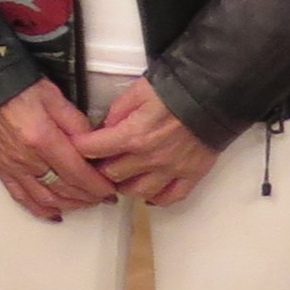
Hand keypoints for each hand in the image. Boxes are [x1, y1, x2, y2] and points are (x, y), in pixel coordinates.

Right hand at [0, 79, 115, 221]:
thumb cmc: (19, 88)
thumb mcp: (54, 97)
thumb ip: (76, 123)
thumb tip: (92, 146)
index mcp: (42, 138)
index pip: (76, 172)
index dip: (96, 185)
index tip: (110, 190)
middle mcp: (26, 158)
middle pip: (63, 188)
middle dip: (87, 196)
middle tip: (102, 196)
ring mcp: (11, 167)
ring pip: (45, 198)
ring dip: (69, 205)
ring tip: (84, 202)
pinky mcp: (0, 170)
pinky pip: (22, 197)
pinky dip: (40, 209)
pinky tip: (55, 213)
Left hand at [73, 79, 220, 206]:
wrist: (214, 96)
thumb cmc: (174, 90)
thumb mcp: (138, 91)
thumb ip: (117, 112)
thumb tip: (104, 129)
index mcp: (133, 135)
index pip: (94, 149)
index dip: (80, 148)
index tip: (75, 147)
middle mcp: (149, 159)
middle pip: (112, 175)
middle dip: (102, 168)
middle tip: (101, 161)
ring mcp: (171, 171)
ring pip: (138, 193)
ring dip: (126, 186)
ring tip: (124, 176)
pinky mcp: (191, 176)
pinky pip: (170, 199)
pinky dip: (157, 199)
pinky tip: (149, 193)